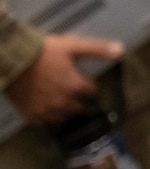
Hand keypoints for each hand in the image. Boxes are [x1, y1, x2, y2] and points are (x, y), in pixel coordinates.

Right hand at [3, 34, 122, 124]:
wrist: (11, 60)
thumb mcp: (72, 46)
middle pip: (80, 107)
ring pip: (64, 117)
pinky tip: (46, 107)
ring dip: (66, 110)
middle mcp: (64, 102)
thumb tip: (120, 50)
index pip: (92, 91)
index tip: (82, 79)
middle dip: (79, 100)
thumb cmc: (42, 51)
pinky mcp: (32, 115)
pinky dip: (48, 116)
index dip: (88, 84)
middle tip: (71, 91)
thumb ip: (97, 50)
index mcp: (76, 87)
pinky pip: (45, 122)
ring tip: (60, 100)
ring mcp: (47, 111)